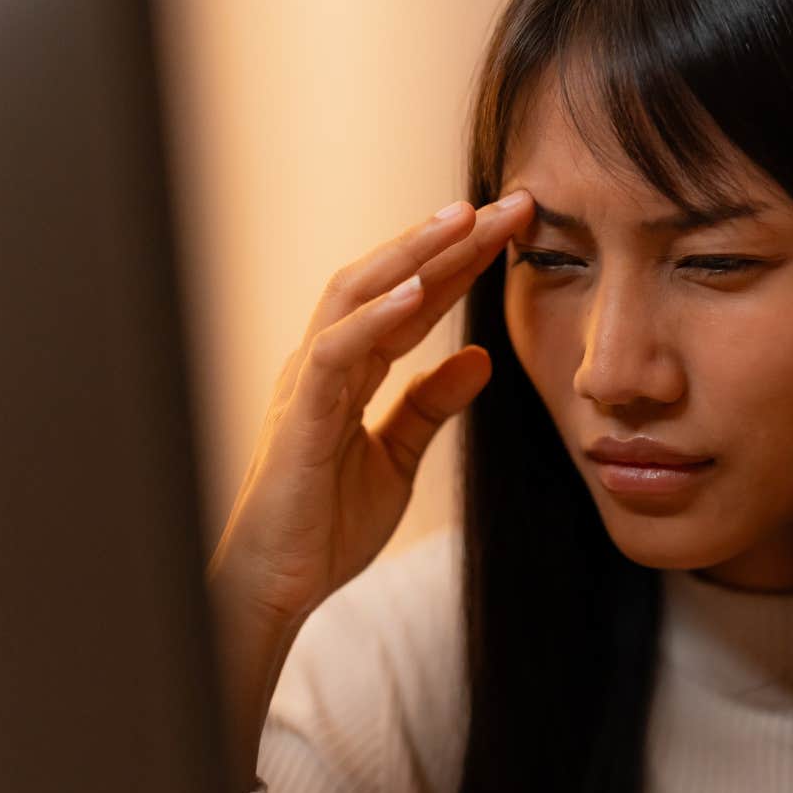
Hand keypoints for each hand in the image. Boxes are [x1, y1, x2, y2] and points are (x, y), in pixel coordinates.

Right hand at [204, 190, 533, 791]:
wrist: (277, 588)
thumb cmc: (323, 526)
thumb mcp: (398, 459)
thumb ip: (431, 405)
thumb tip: (480, 356)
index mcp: (347, 370)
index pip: (411, 298)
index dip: (460, 261)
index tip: (515, 228)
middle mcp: (323, 362)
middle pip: (386, 279)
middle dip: (445, 239)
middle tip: (508, 204)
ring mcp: (306, 384)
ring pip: (356, 296)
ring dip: (411, 255)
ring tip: (462, 220)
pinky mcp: (299, 417)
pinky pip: (336, 353)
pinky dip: (377, 319)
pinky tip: (419, 292)